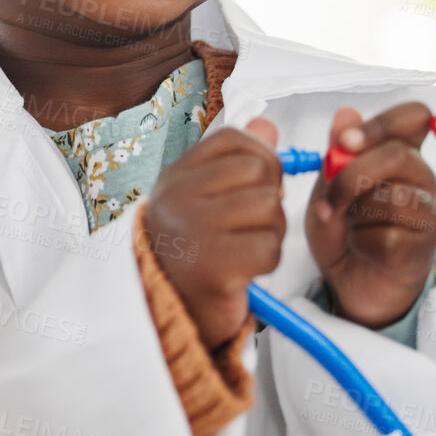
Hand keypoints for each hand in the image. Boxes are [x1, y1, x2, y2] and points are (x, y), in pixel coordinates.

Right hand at [140, 118, 285, 349]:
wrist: (163, 310)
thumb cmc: (189, 251)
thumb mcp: (202, 197)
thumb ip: (234, 161)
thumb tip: (267, 125)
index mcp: (176, 176)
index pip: (235, 140)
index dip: (261, 156)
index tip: (257, 183)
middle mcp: (179, 197)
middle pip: (260, 170)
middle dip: (271, 197)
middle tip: (253, 222)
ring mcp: (194, 230)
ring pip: (270, 208)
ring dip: (272, 231)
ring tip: (248, 245)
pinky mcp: (214, 267)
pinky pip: (270, 248)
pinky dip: (268, 261)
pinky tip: (247, 269)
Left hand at [306, 103, 435, 329]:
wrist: (347, 280)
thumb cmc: (343, 227)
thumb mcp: (329, 185)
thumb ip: (337, 153)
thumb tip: (345, 114)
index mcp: (400, 152)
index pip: (414, 117)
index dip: (381, 122)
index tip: (346, 140)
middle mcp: (420, 176)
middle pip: (397, 155)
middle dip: (350, 176)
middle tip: (329, 198)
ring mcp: (428, 211)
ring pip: (393, 197)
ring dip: (355, 213)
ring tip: (349, 225)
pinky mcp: (424, 248)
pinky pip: (389, 237)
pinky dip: (362, 242)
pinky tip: (362, 247)